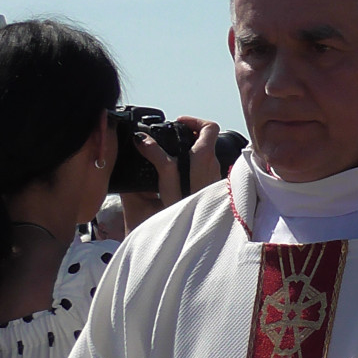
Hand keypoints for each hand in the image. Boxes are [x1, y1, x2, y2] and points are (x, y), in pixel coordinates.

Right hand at [120, 117, 220, 232]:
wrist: (198, 237)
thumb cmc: (185, 209)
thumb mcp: (167, 181)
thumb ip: (157, 157)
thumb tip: (143, 139)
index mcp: (205, 158)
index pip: (210, 126)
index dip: (194, 120)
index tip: (178, 123)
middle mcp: (214, 165)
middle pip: (206, 140)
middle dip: (188, 135)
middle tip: (169, 138)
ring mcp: (214, 177)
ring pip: (205, 156)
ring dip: (189, 151)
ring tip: (169, 155)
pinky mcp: (212, 188)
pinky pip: (203, 170)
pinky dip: (191, 166)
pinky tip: (177, 175)